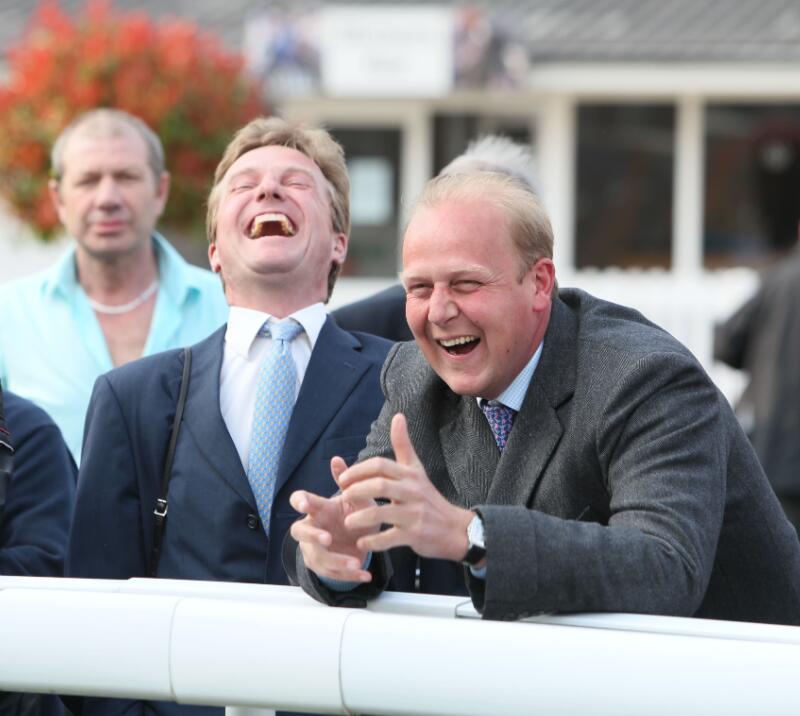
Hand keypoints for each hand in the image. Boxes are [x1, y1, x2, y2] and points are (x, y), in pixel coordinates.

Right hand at [289, 457, 375, 582]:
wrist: (363, 538)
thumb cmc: (356, 514)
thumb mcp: (357, 498)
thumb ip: (348, 481)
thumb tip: (336, 459)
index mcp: (319, 508)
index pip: (300, 501)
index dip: (300, 502)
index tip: (304, 504)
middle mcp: (312, 527)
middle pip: (299, 531)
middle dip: (312, 536)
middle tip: (327, 538)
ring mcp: (314, 548)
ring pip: (317, 556)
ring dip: (336, 561)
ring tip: (356, 562)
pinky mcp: (323, 566)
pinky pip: (331, 573)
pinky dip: (348, 575)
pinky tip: (364, 574)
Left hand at [338, 413, 472, 561]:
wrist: (455, 529)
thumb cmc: (429, 497)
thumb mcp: (416, 469)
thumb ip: (403, 445)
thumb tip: (398, 416)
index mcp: (410, 475)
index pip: (380, 466)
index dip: (358, 471)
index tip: (342, 479)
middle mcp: (412, 492)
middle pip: (380, 486)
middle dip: (357, 491)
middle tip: (342, 497)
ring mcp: (414, 514)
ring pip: (383, 512)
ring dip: (361, 517)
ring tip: (348, 522)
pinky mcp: (415, 535)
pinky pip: (390, 538)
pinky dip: (373, 541)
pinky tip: (361, 542)